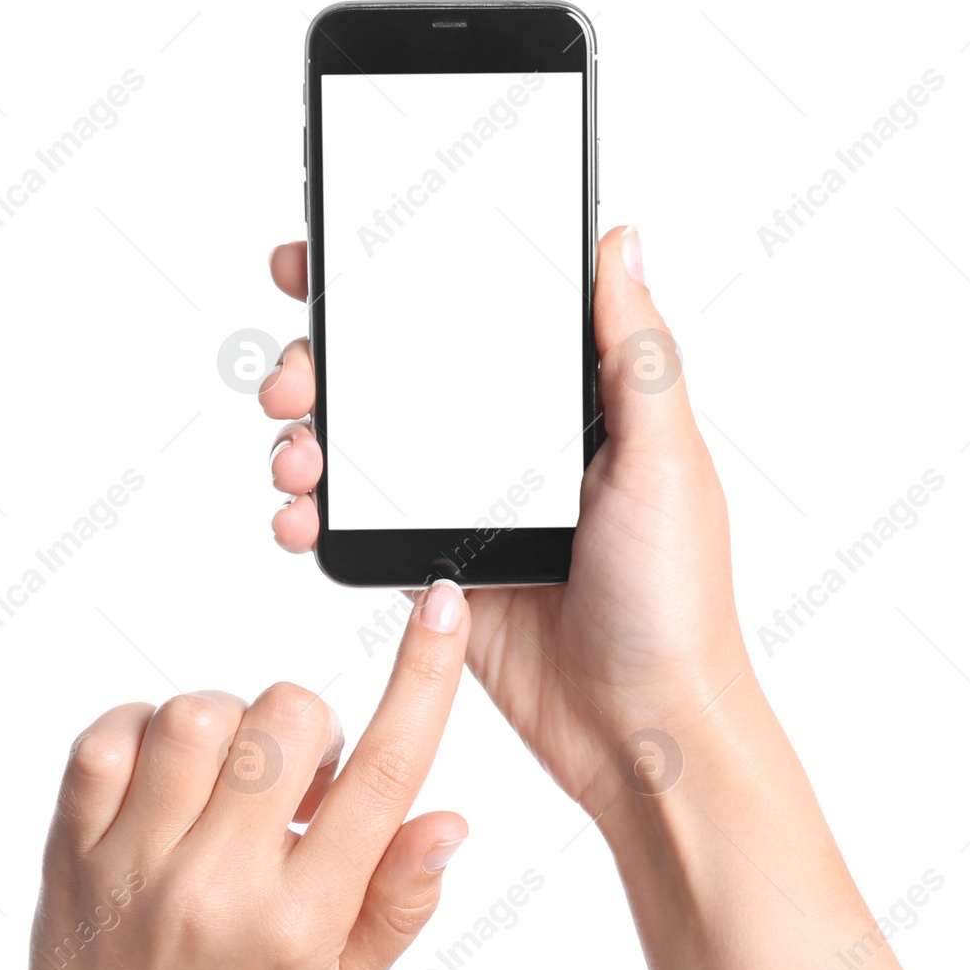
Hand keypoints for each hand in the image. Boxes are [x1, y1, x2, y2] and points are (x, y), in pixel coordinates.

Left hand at [0, 580, 470, 969]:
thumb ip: (399, 900)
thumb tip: (446, 817)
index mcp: (302, 922)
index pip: (383, 777)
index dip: (424, 678)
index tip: (441, 608)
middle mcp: (219, 886)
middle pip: (287, 719)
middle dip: (308, 727)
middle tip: (295, 782)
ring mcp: (137, 863)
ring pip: (197, 713)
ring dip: (228, 727)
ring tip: (227, 783)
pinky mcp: (73, 846)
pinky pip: (110, 734)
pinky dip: (145, 732)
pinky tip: (166, 780)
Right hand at [260, 226, 752, 812]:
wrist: (643, 730)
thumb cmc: (677, 600)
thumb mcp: (667, 460)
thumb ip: (635, 355)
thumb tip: (620, 239)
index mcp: (571, 401)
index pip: (475, 311)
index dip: (399, 278)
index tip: (328, 260)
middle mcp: (513, 442)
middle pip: (396, 373)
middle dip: (327, 362)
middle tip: (291, 380)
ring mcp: (468, 505)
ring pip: (364, 445)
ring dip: (309, 437)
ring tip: (293, 456)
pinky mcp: (436, 567)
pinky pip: (359, 523)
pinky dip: (315, 513)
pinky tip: (298, 517)